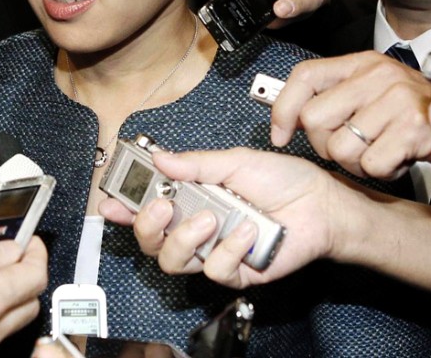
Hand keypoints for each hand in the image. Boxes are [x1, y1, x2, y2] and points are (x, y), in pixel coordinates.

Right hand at [99, 148, 337, 289]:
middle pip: (151, 241)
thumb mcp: (235, 161)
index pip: (146, 206)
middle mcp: (197, 227)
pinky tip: (246, 231)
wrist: (321, 204)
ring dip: (187, 238)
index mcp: (191, 197)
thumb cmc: (282, 180)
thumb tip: (160, 158)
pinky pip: (217, 270)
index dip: (123, 208)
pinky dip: (229, 249)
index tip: (109, 202)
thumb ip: (196, 163)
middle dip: (148, 225)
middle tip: (164, 205)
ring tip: (211, 218)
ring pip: (175, 261)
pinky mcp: (237, 271)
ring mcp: (214, 251)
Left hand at [270, 52, 430, 179]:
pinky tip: (399, 159)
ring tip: (381, 152)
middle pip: (313, 119)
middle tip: (354, 148)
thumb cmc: (416, 118)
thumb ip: (334, 99)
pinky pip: (370, 164)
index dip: (283, 109)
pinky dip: (382, 172)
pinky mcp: (415, 128)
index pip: (304, 76)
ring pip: (339, 148)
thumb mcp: (373, 96)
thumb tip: (285, 120)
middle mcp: (379, 75)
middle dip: (326, 146)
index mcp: (363, 64)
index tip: (279, 135)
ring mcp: (398, 99)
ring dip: (357, 164)